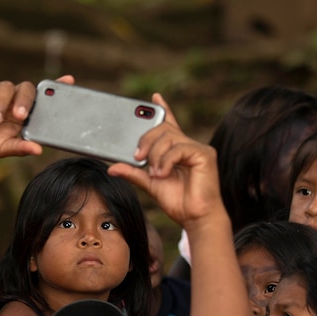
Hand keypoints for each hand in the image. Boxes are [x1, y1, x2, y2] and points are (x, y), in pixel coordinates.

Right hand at [0, 75, 74, 164]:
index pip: (42, 98)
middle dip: (25, 101)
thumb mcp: (2, 149)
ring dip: (3, 103)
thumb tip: (39, 150)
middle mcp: (11, 100)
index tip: (69, 80)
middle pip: (27, 89)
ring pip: (7, 87)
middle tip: (19, 115)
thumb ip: (20, 147)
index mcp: (22, 114)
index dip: (55, 87)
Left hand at [108, 94, 223, 227]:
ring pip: (169, 137)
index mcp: (176, 151)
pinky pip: (179, 148)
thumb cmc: (178, 202)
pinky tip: (164, 173)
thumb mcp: (150, 185)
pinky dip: (167, 160)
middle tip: (137, 157)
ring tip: (155, 173)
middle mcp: (188, 146)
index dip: (164, 109)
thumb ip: (134, 173)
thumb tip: (112, 167)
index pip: (170, 124)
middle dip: (146, 141)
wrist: (196, 218)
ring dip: (156, 155)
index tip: (155, 97)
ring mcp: (198, 149)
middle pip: (163, 129)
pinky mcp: (204, 154)